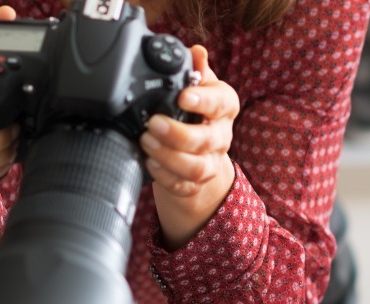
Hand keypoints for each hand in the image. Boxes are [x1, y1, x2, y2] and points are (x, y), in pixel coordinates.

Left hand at [141, 45, 239, 249]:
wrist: (198, 154)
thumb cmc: (193, 114)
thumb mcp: (195, 88)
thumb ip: (194, 70)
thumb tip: (196, 51)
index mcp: (223, 108)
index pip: (222, 102)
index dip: (204, 100)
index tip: (183, 96)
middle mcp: (220, 137)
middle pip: (208, 140)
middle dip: (179, 133)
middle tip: (153, 123)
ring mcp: (209, 163)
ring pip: (197, 167)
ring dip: (169, 157)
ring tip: (146, 142)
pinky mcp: (195, 185)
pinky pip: (183, 186)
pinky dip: (165, 177)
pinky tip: (150, 163)